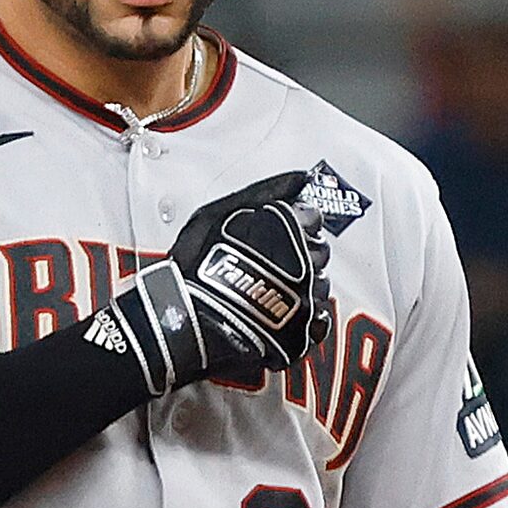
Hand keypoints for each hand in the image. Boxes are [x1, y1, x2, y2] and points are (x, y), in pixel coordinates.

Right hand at [85, 170, 332, 394]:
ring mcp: (306, 297)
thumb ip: (265, 191)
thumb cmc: (196, 265)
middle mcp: (305, 260)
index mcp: (290, 227)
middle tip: (271, 262)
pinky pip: (317, 321)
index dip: (294, 224)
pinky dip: (305, 318)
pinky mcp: (301, 330)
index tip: (278, 233)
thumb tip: (299, 177)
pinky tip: (284, 315)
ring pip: (320, 286)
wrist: (187, 318)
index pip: (312, 217)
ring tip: (269, 290)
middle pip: (319, 251)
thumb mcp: (219, 212)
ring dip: (302, 286)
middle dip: (301, 254)